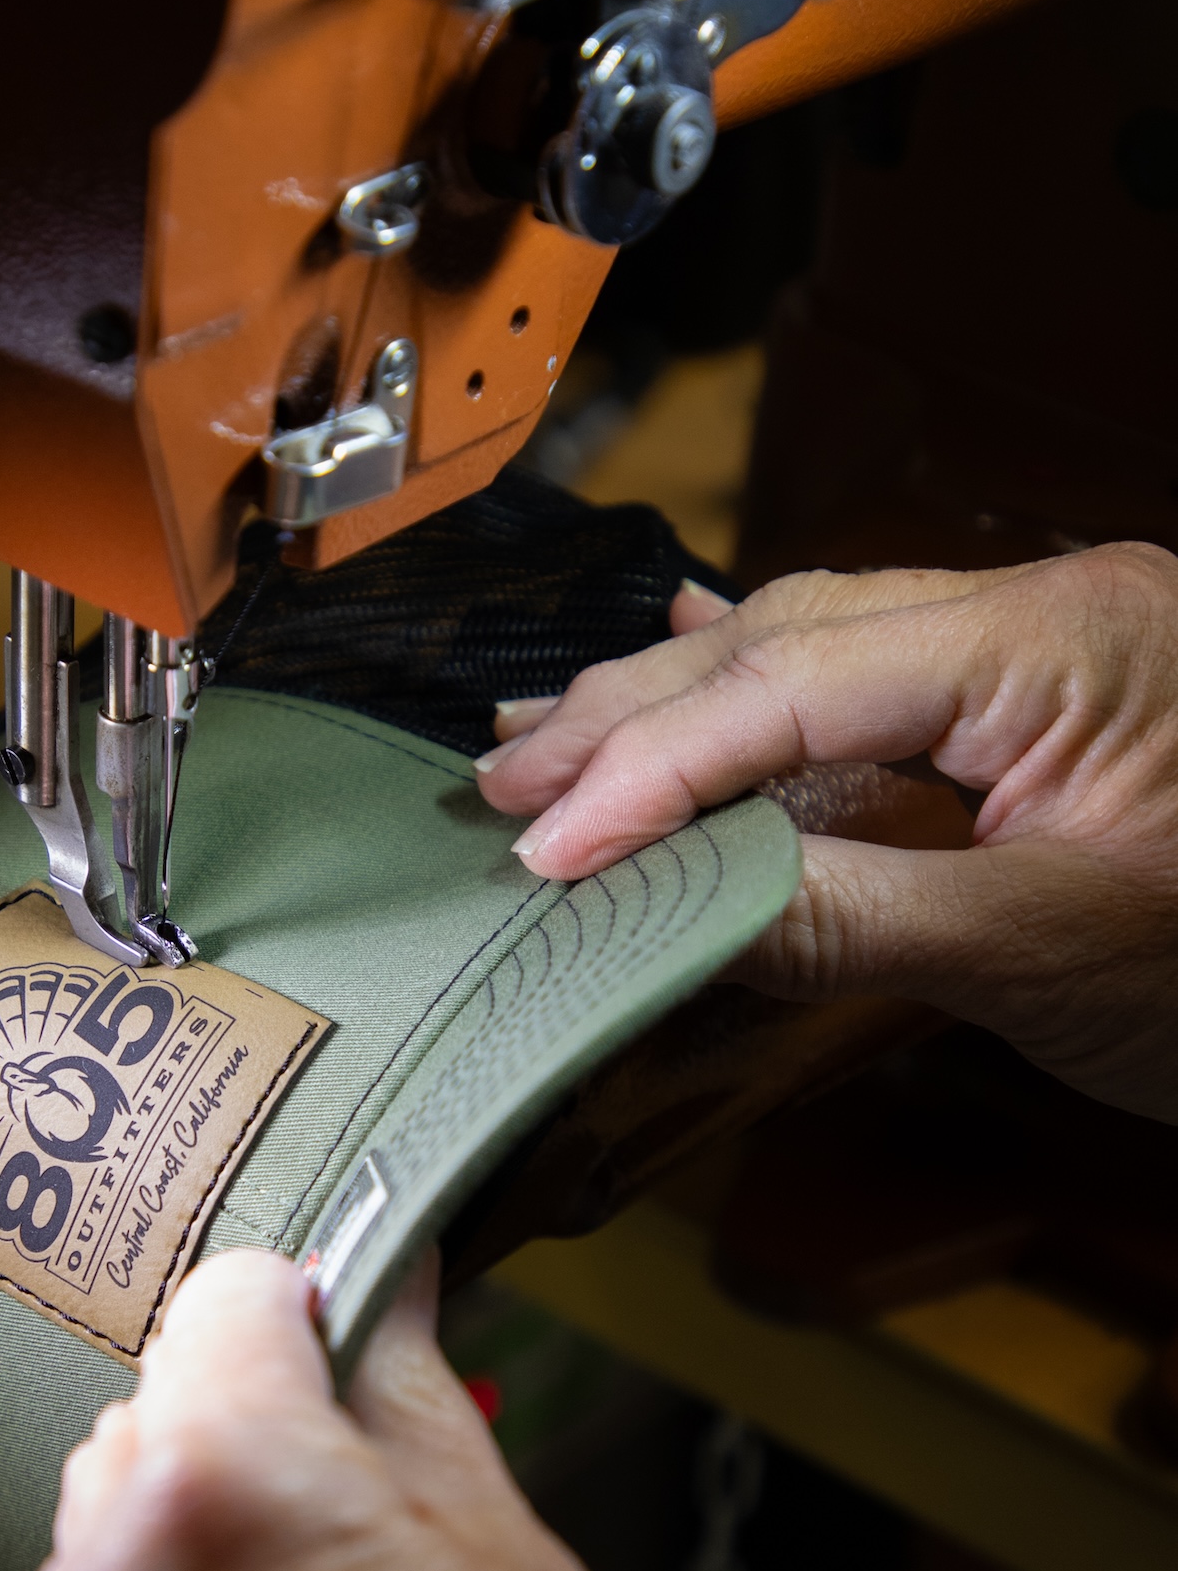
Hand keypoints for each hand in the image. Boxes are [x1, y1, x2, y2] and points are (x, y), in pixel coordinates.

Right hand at [475, 547, 1177, 1120]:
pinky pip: (870, 685)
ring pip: (815, 650)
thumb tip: (679, 909)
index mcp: (1064, 637)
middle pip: (789, 635)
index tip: (547, 848)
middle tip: (505, 783)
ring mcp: (1043, 657)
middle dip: (634, 713)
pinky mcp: (1037, 714)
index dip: (657, 769)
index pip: (803, 680)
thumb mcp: (1056, 954)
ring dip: (675, 705)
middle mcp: (1047, 616)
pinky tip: (686, 672)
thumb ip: (854, 918)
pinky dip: (760, 703)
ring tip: (547, 742)